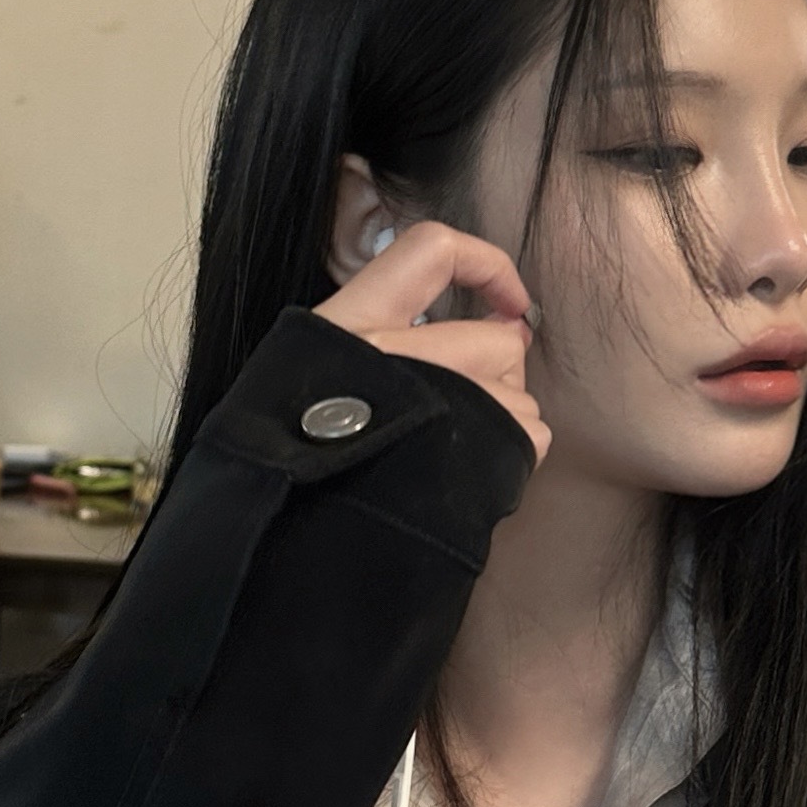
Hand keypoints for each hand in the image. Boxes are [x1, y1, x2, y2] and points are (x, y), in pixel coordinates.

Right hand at [316, 218, 548, 465]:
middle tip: (470, 412)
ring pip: (517, 393)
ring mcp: (431, 399)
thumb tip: (504, 329)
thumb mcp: (311, 388)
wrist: (278, 556)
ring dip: (503, 425)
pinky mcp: (468, 448)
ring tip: (454, 461)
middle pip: (494, 340)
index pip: (431, 250)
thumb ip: (385, 346)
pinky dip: (514, 457)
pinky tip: (471, 482)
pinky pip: (529, 434)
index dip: (487, 264)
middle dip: (499, 378)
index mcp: (344, 324)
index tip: (507, 303)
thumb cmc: (301, 479)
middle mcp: (385, 351)